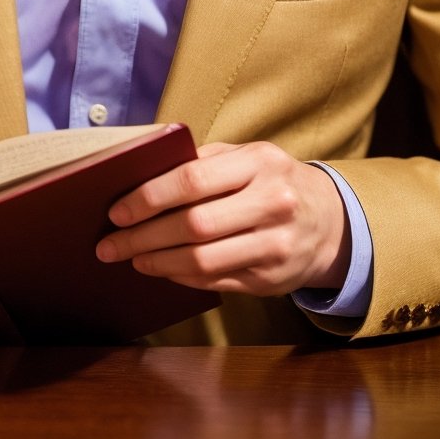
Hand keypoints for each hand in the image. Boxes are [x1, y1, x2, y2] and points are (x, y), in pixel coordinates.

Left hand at [95, 141, 350, 296]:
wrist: (330, 222)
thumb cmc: (271, 180)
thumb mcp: (246, 157)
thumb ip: (202, 161)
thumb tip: (141, 176)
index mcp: (260, 163)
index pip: (192, 180)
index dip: (148, 197)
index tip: (117, 211)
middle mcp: (272, 204)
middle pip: (193, 225)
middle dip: (143, 237)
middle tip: (109, 244)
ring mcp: (275, 246)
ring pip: (202, 261)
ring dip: (157, 262)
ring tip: (131, 258)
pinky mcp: (271, 280)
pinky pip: (215, 281)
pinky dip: (181, 277)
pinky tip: (161, 269)